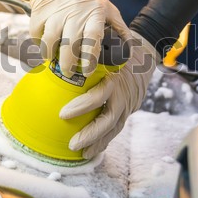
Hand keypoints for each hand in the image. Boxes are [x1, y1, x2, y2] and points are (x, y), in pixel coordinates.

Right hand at [30, 0, 130, 76]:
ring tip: (53, 59)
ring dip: (50, 55)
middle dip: (68, 64)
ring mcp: (56, 11)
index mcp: (94, 12)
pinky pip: (36, 33)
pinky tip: (44, 45)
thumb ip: (119, 28)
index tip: (87, 71)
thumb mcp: (107, 7)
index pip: (93, 39)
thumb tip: (128, 50)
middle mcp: (75, 11)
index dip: (90, 59)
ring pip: (50, 41)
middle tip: (68, 72)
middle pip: (70, 45)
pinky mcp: (40, 10)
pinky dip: (38, 43)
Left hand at [59, 31, 158, 158]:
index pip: (99, 94)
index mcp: (113, 76)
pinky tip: (91, 151)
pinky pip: (116, 128)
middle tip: (72, 143)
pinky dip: (104, 141)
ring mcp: (127, 104)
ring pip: (113, 127)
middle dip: (90, 132)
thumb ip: (84, 51)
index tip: (63, 114)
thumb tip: (53, 52)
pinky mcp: (128, 110)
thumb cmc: (116, 47)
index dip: (83, 106)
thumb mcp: (104, 44)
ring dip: (97, 141)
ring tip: (81, 152)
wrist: (145, 54)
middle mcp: (122, 93)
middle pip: (108, 118)